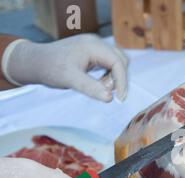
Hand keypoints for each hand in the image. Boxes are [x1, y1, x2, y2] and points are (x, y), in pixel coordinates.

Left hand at [2, 34, 127, 101]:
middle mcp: (96, 43)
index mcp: (93, 46)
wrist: (35, 62)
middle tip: (104, 91)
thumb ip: (91, 88)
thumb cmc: (51, 69)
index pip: (118, 62)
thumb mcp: (70, 80)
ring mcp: (95, 47)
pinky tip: (97, 83)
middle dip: (118, 78)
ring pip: (117, 62)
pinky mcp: (93, 53)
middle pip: (121, 60)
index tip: (120, 99)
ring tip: (99, 87)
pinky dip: (108, 75)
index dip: (122, 81)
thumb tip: (110, 99)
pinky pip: (109, 63)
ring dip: (114, 77)